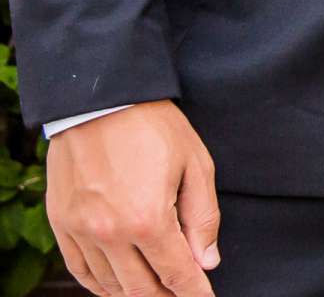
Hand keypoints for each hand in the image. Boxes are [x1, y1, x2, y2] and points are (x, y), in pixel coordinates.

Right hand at [46, 101, 219, 296]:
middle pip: (141, 288)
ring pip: (110, 285)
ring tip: (156, 291)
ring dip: (134, 294)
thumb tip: (206, 262)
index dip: (194, 292)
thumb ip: (202, 218)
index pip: (176, 274)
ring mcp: (81, 231)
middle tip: (182, 295)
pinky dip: (100, 285)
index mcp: (149, 219)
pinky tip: (116, 286)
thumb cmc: (154, 128)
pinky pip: (80, 270)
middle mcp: (110, 233)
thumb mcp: (196, 165)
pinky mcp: (61, 224)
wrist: (102, 101)